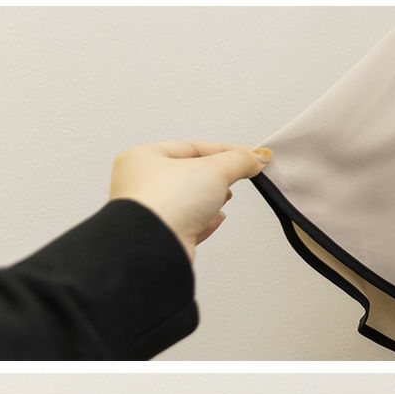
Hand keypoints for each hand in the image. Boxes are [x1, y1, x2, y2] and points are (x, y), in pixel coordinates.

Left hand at [109, 141, 271, 263]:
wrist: (155, 246)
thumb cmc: (165, 203)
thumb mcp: (214, 169)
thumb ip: (239, 160)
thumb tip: (255, 158)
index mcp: (142, 158)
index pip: (192, 147)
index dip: (225, 150)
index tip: (248, 156)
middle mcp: (140, 185)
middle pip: (189, 174)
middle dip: (215, 176)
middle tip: (236, 174)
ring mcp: (150, 213)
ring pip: (187, 200)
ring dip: (209, 199)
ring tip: (224, 197)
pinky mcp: (161, 237)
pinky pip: (185, 224)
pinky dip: (203, 221)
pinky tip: (214, 219)